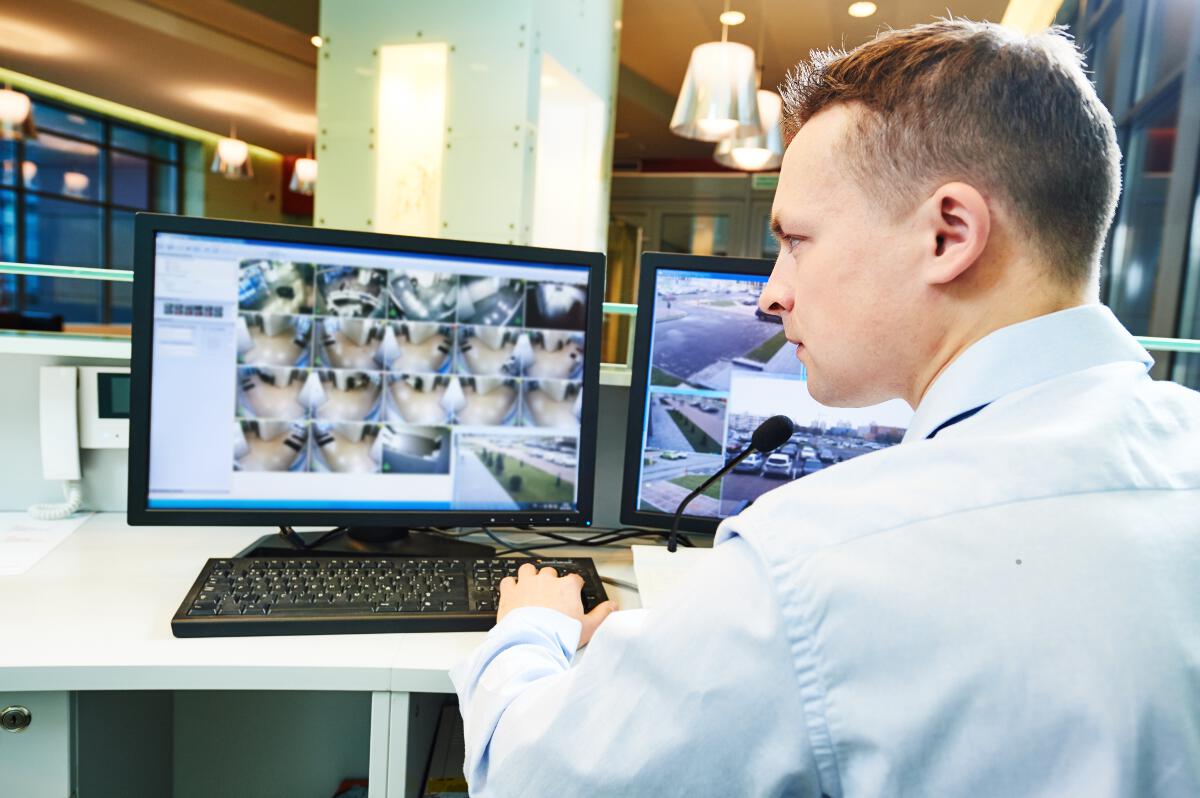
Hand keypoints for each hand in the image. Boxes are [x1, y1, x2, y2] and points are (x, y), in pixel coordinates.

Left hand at [497, 563, 616, 647]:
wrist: (533, 642)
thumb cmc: (560, 635)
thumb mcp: (588, 627)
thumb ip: (602, 614)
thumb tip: (613, 607)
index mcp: (567, 587)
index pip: (574, 579)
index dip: (574, 586)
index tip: (573, 593)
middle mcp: (547, 580)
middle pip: (550, 572)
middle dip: (551, 581)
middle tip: (551, 595)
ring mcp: (527, 584)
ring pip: (528, 570)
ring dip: (530, 576)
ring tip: (531, 586)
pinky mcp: (510, 592)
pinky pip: (508, 581)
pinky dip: (510, 585)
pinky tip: (513, 592)